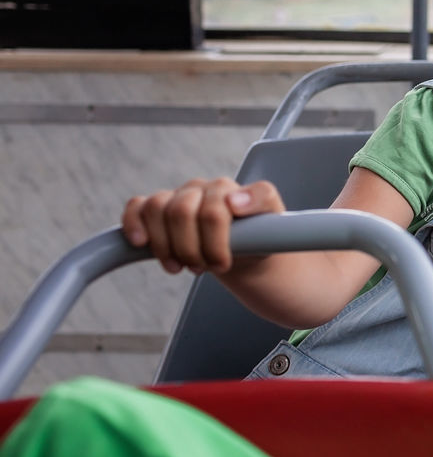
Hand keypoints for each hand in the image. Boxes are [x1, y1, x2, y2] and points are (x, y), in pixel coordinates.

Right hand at [121, 179, 283, 274]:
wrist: (246, 253)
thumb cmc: (258, 239)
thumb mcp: (274, 223)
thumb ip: (263, 201)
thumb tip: (234, 200)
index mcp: (226, 188)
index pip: (212, 210)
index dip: (214, 243)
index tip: (223, 264)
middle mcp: (201, 189)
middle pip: (181, 212)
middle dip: (190, 248)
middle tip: (203, 268)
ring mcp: (178, 197)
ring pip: (156, 208)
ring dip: (165, 245)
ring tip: (181, 266)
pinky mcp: (158, 210)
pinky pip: (137, 207)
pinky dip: (134, 223)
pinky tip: (141, 242)